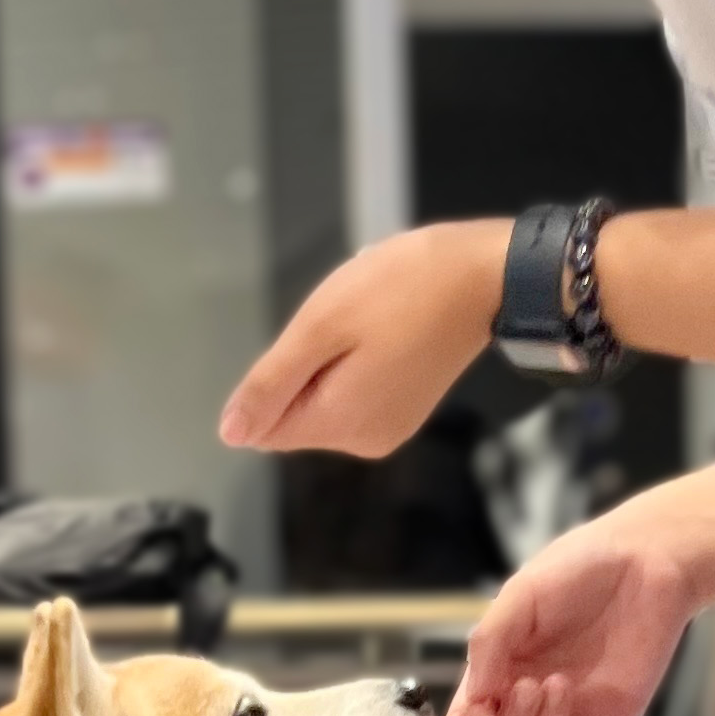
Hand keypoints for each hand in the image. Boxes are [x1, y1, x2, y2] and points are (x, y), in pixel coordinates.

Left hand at [221, 222, 506, 457]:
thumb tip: (231, 433)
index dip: (275, 379)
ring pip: (324, 399)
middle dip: (306, 366)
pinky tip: (385, 329)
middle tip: (347, 325)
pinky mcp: (406, 408)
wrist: (484, 274)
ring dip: (332, 359)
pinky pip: (355, 390)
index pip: (266, 427)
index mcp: (341, 425)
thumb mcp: (320, 326)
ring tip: (372, 323)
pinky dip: (357, 359)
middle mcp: (365, 440)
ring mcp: (390, 426)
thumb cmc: (402, 287)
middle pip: (296, 414)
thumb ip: (271, 384)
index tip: (314, 341)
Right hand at [444, 501, 701, 715]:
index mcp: (500, 672)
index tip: (483, 706)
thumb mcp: (520, 595)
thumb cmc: (578, 568)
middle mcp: (532, 702)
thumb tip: (476, 696)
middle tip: (532, 685)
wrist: (645, 558)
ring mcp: (575, 714)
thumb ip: (490, 642)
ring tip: (561, 684)